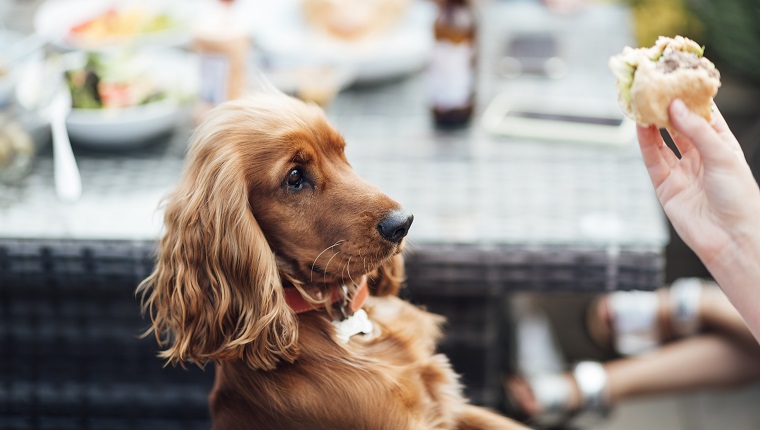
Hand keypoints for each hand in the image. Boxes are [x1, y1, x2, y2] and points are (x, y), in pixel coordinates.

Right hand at [636, 99, 759, 265]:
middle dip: (668, 109)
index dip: (691, 99)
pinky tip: (641, 126)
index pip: (704, 116)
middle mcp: (701, 156)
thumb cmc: (739, 197)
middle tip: (655, 89)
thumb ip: (696, 130)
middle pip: (680, 127)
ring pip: (663, 141)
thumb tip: (675, 106)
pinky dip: (646, 143)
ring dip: (653, 124)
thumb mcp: (722, 156)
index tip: (678, 79)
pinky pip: (653, 160)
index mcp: (722, 146)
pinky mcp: (666, 186)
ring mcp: (682, 171)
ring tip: (643, 103)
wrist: (730, 238)